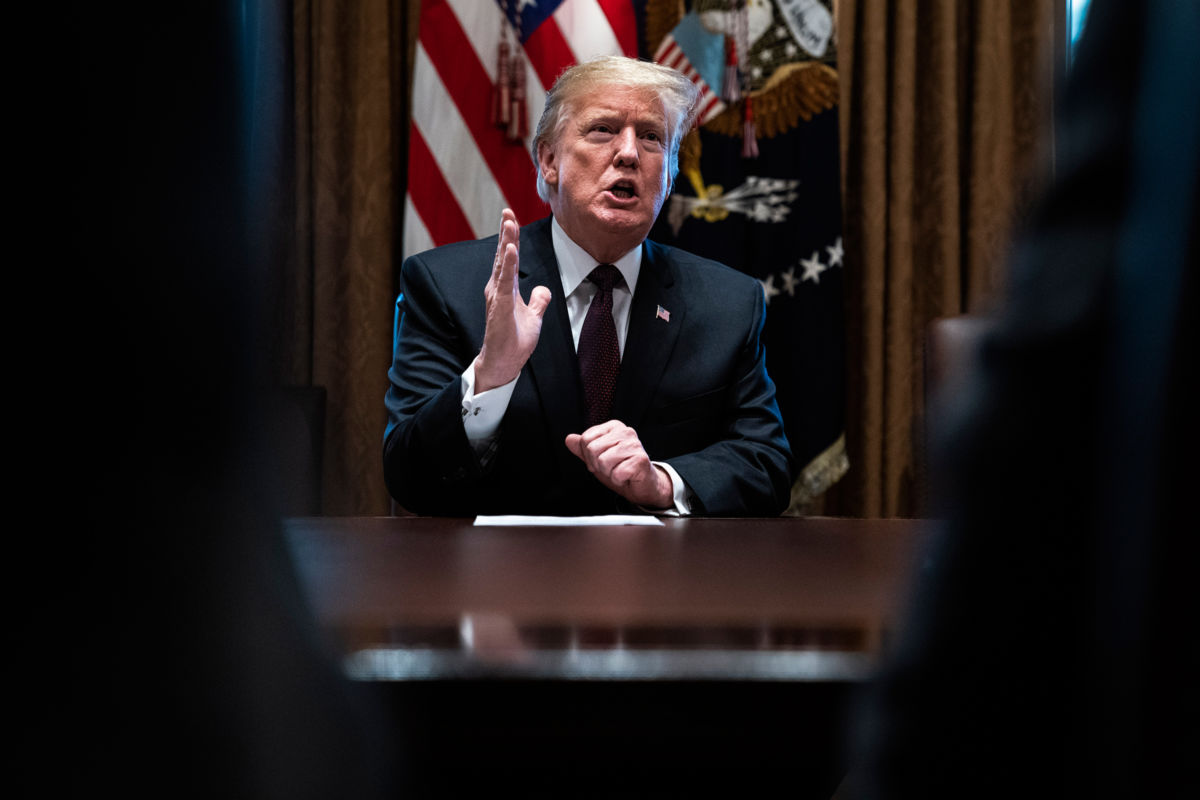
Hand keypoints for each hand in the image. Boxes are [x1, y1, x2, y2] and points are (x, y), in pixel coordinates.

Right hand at [474, 208, 551, 391]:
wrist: (504, 362)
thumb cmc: (514, 341)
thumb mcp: (534, 317)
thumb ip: (538, 301)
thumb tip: (543, 289)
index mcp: (506, 288)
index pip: (509, 258)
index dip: (511, 238)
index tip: (512, 218)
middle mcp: (498, 288)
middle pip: (503, 255)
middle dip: (506, 232)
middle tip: (507, 211)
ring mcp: (497, 296)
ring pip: (502, 264)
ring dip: (506, 242)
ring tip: (509, 223)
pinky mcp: (498, 306)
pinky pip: (504, 282)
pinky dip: (507, 265)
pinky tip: (510, 250)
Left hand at [565, 421, 673, 508]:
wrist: (642, 485)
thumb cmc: (621, 468)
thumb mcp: (597, 457)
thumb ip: (582, 448)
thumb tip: (569, 439)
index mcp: (613, 427)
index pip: (585, 438)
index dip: (588, 455)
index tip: (601, 459)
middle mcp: (625, 431)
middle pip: (592, 449)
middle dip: (598, 465)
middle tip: (611, 467)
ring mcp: (634, 445)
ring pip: (603, 461)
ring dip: (609, 473)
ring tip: (619, 470)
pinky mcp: (640, 460)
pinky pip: (616, 473)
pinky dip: (618, 480)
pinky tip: (626, 476)